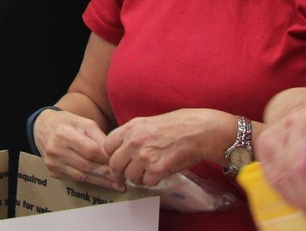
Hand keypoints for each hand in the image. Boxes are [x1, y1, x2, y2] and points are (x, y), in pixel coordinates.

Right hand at [36, 109, 125, 190]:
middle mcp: (55, 149)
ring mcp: (52, 162)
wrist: (45, 128)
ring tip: (116, 184)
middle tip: (122, 177)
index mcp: (63, 133)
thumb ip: (100, 138)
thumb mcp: (85, 124)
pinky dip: (90, 181)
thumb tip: (115, 155)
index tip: (120, 163)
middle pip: (86, 165)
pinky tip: (102, 182)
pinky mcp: (52, 172)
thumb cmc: (69, 124)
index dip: (107, 158)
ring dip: (101, 181)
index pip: (90, 150)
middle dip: (106, 172)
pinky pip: (75, 179)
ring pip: (81, 176)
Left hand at [104, 109, 227, 187]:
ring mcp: (145, 156)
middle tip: (123, 178)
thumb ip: (132, 135)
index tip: (116, 161)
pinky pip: (147, 182)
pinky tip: (158, 174)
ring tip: (147, 174)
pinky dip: (152, 181)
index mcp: (130, 128)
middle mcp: (134, 141)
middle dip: (119, 173)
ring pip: (130, 176)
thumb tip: (121, 150)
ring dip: (138, 178)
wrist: (198, 132)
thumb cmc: (176, 126)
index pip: (107, 146)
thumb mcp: (147, 123)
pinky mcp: (158, 169)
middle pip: (114, 164)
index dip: (111, 155)